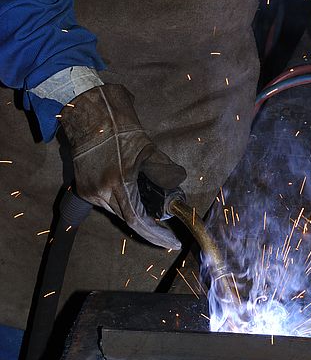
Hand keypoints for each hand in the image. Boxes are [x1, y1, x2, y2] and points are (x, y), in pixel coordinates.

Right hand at [59, 84, 186, 248]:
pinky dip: (120, 203)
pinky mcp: (83, 190)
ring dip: (133, 213)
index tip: (170, 242)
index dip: (155, 234)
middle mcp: (101, 191)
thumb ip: (165, 171)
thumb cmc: (121, 130)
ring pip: (116, 212)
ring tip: (150, 212)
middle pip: (127, 219)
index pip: (138, 220)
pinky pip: (105, 204)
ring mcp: (90, 192)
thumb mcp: (149, 149)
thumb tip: (178, 186)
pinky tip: (130, 196)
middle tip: (165, 232)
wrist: (92, 118)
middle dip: (147, 227)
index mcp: (119, 181)